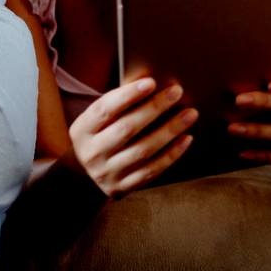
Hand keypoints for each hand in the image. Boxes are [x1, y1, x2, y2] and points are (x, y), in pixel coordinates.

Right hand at [69, 78, 197, 196]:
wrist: (85, 176)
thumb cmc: (100, 136)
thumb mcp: (97, 121)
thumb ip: (117, 106)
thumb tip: (150, 84)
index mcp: (81, 131)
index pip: (104, 109)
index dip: (127, 95)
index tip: (151, 82)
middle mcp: (91, 153)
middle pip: (126, 129)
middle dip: (154, 108)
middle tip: (176, 92)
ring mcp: (106, 174)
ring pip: (143, 150)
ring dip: (169, 130)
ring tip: (189, 114)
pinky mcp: (122, 188)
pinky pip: (151, 171)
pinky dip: (171, 154)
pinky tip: (186, 139)